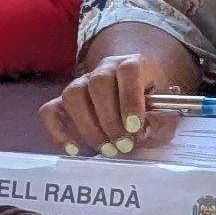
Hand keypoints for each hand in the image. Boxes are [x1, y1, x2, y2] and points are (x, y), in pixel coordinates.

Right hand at [42, 52, 162, 157]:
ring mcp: (81, 82)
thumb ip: (161, 121)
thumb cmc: (151, 107)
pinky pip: (49, 111)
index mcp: (134, 64)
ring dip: (88, 127)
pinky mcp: (63, 101)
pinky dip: (58, 132)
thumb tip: (145, 130)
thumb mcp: (166, 112)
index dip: (130, 99)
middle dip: (110, 120)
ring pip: (73, 94)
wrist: (134, 97)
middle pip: (98, 83)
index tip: (134, 127)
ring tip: (105, 148)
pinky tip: (75, 150)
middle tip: (123, 145)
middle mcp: (105, 68)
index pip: (129, 71)